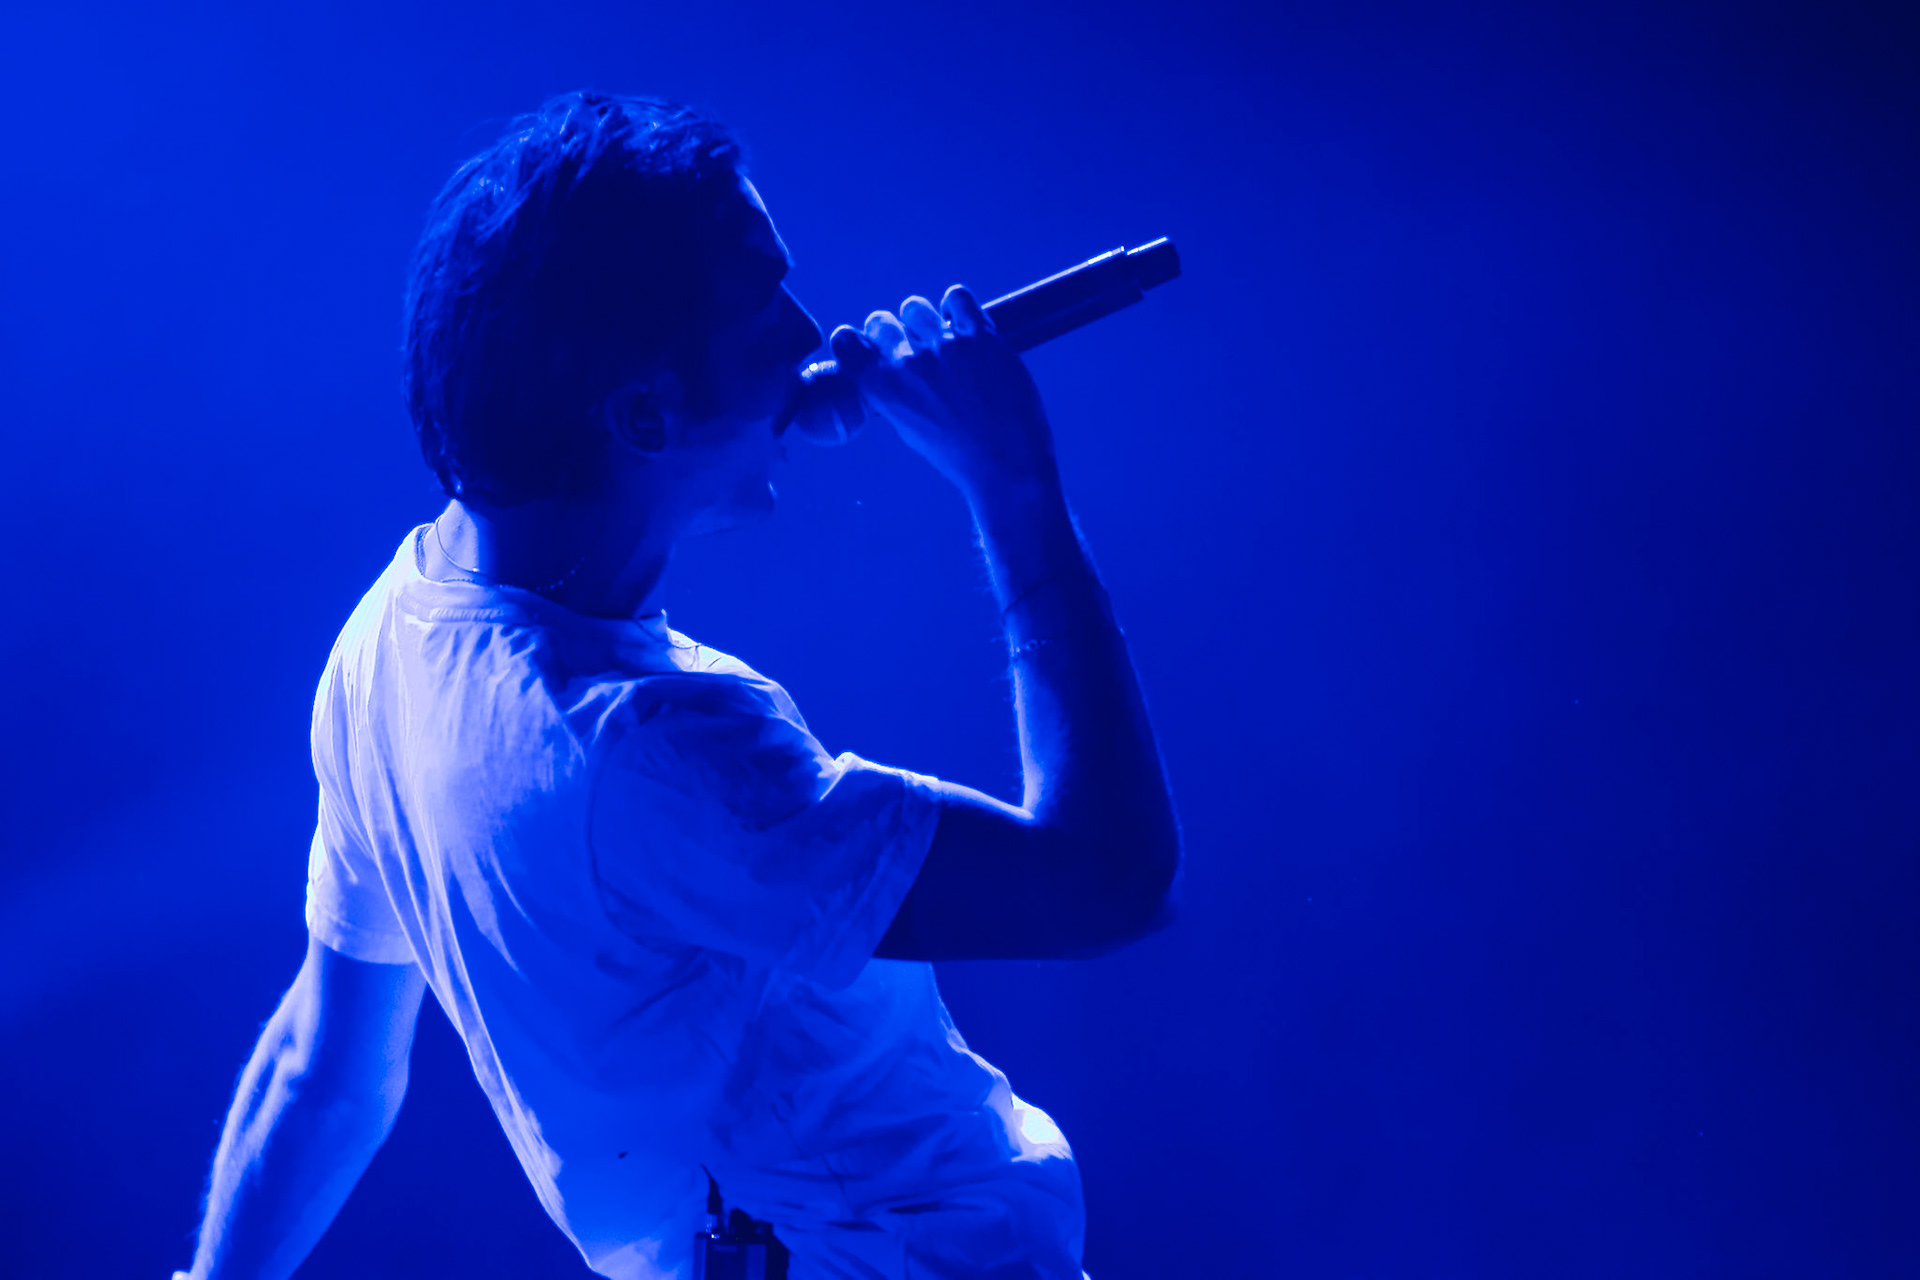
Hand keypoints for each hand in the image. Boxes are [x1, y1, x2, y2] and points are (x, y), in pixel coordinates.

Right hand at [831, 285, 1059, 505]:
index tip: (869, 345)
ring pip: (915, 307)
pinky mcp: (979, 335)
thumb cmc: (959, 454)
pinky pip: (957, 297)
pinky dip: (957, 305)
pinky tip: (964, 324)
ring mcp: (943, 345)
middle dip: (891, 329)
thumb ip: (894, 393)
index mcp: (882, 389)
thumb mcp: (910, 427)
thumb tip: (888, 365)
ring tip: (942, 340)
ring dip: (924, 319)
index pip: (845, 342)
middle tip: (911, 345)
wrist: (1007, 463)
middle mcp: (907, 363)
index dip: (855, 339)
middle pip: (880, 320)